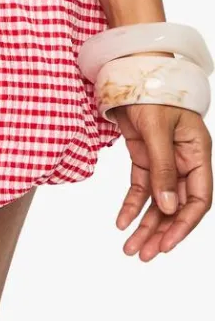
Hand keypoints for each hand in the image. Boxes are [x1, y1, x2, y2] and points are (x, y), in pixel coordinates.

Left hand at [112, 100, 212, 257]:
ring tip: (131, 248)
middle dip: (161, 231)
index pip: (198, 199)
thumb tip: (169, 207)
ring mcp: (164, 158)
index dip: (184, 224)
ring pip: (158, 200)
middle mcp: (184, 159)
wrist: (130, 66)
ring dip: (145, 224)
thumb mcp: (157, 128)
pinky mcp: (144, 154)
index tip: (165, 244)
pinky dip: (132, 205)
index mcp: (197, 152)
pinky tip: (122, 222)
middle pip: (176, 205)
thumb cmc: (151, 88)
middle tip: (143, 254)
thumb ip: (163, 168)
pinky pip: (141, 186)